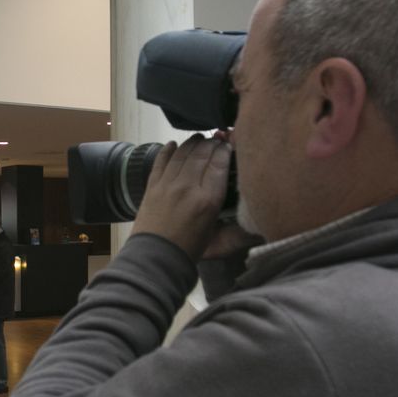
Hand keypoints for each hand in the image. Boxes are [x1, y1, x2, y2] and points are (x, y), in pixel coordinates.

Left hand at [130, 134, 234, 260]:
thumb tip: (245, 212)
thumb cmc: (188, 250)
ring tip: (199, 138)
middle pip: (201, 154)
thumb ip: (230, 218)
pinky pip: (161, 161)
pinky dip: (167, 150)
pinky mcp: (152, 186)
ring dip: (192, 143)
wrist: (155, 258)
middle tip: (216, 140)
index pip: (219, 164)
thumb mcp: (215, 233)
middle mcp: (188, 187)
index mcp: (207, 199)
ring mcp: (167, 184)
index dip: (225, 151)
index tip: (228, 146)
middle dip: (211, 143)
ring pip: (182, 154)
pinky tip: (173, 144)